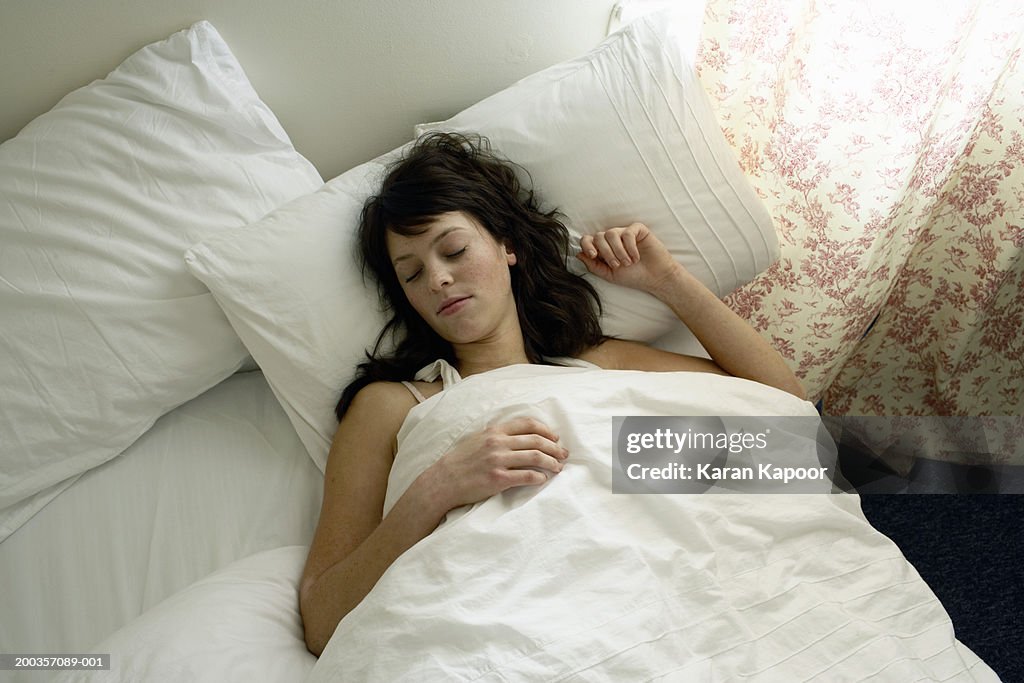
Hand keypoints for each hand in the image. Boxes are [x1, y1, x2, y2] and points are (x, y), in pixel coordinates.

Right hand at [427, 416, 568, 510]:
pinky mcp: (498, 479)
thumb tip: (520, 436)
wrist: (444, 480)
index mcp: (495, 431)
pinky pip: (526, 476)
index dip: (545, 430)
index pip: (527, 424)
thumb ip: (498, 435)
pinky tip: (543, 479)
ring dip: (551, 462)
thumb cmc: (461, 461)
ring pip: (535, 457)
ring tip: (558, 467)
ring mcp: (498, 461)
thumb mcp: (478, 439)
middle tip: (563, 454)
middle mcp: (498, 443)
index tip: (555, 438)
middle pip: (536, 441)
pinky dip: (538, 477)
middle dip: (554, 448)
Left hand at [576, 223, 679, 294]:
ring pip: (611, 233)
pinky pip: (628, 232)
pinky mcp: (638, 230)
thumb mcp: (609, 275)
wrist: (655, 278)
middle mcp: (612, 239)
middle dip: (606, 252)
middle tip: (617, 265)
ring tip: (628, 263)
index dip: (587, 245)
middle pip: (599, 236)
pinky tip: (636, 257)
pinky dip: (630, 246)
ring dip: (618, 250)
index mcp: (603, 249)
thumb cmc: (633, 276)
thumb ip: (593, 266)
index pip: (588, 240)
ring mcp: (624, 233)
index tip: (594, 255)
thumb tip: (578, 254)